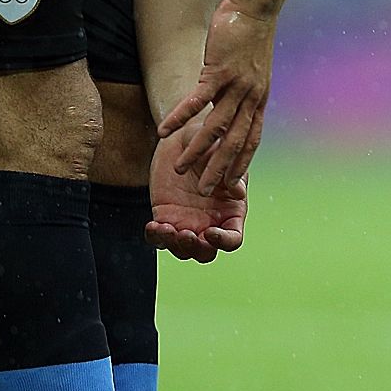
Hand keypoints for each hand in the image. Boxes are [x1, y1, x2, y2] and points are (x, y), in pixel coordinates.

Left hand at [146, 124, 248, 262]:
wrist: (184, 139)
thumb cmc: (210, 144)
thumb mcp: (221, 155)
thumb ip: (230, 171)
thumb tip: (237, 191)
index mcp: (230, 212)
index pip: (232, 239)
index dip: (223, 241)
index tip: (210, 231)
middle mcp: (210, 222)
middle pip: (206, 252)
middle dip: (195, 248)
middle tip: (185, 233)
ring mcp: (187, 223)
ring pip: (183, 250)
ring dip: (174, 245)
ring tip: (165, 227)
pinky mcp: (165, 218)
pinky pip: (159, 238)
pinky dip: (156, 237)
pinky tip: (153, 225)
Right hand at [158, 0, 274, 194]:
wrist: (255, 9)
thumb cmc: (250, 38)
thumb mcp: (251, 71)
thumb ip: (240, 92)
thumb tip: (225, 105)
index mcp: (259, 100)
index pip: (251, 140)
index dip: (241, 163)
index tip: (230, 184)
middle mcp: (251, 98)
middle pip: (234, 142)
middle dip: (218, 169)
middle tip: (203, 190)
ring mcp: (235, 87)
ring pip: (215, 128)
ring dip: (196, 150)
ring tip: (179, 167)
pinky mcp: (218, 72)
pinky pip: (197, 102)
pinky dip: (180, 118)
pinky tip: (164, 131)